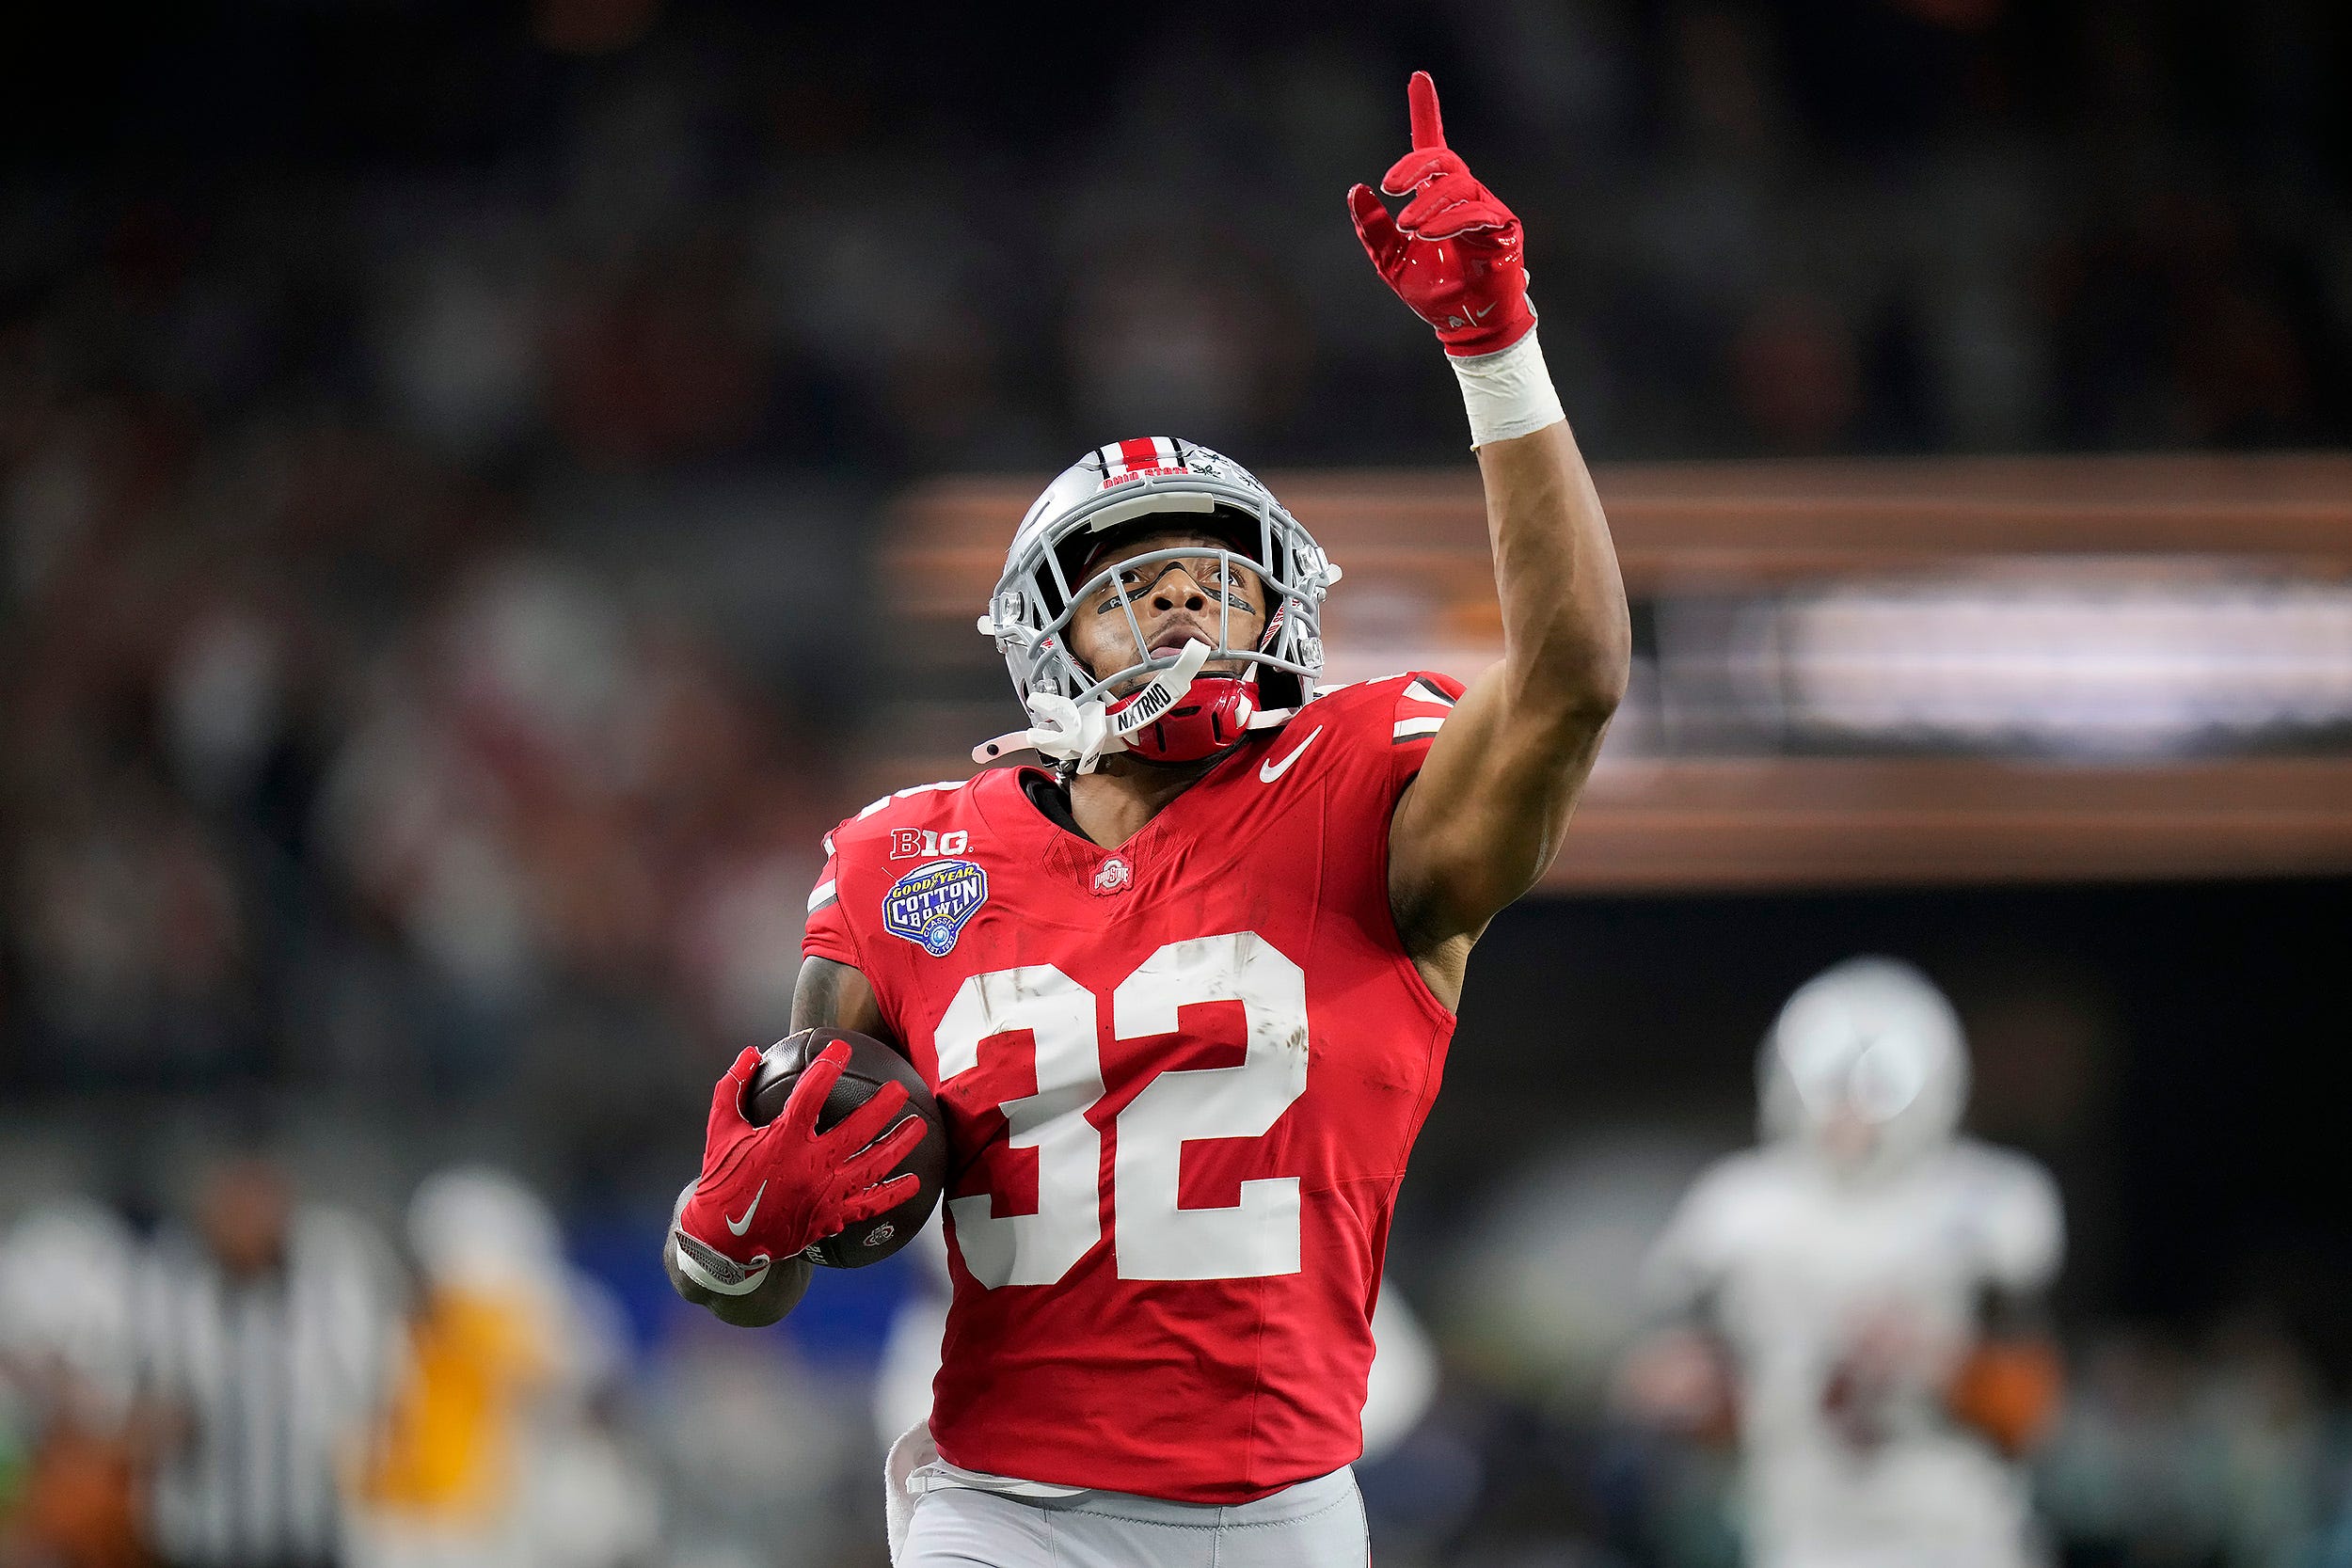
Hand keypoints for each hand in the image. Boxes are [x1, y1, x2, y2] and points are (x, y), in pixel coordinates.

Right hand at [673, 1042, 923, 1294]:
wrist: (721, 1241)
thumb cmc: (722, 1181)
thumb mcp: (720, 1130)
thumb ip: (733, 1087)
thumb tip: (750, 1053)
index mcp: (783, 1140)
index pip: (812, 1093)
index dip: (828, 1066)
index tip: (841, 1048)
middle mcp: (809, 1166)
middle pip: (857, 1130)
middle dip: (883, 1106)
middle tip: (900, 1089)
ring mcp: (824, 1194)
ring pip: (872, 1166)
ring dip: (899, 1144)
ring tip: (919, 1126)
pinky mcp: (831, 1218)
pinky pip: (869, 1205)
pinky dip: (893, 1193)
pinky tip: (914, 1182)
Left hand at [1348, 71, 1533, 357]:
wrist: (1465, 326)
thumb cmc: (1433, 292)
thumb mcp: (1390, 261)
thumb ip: (1372, 228)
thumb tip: (1356, 189)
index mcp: (1436, 197)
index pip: (1432, 146)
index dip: (1426, 111)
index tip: (1418, 78)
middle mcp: (1464, 195)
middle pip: (1443, 159)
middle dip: (1414, 166)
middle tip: (1389, 187)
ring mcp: (1487, 209)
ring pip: (1460, 185)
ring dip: (1429, 204)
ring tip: (1408, 227)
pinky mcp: (1505, 230)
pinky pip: (1479, 212)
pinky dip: (1452, 221)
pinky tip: (1431, 235)